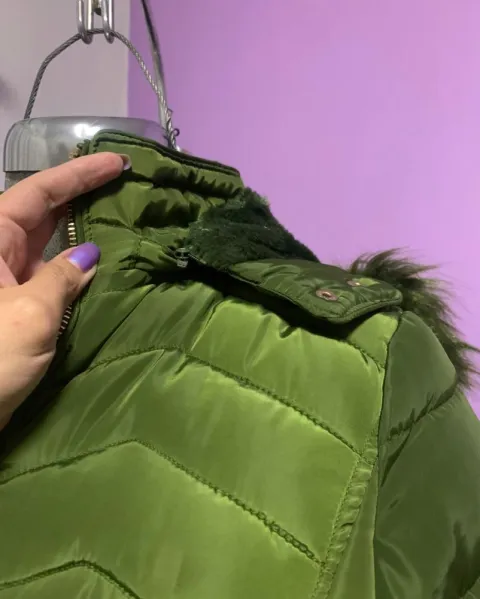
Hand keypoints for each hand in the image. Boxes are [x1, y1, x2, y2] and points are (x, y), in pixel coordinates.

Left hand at [0, 152, 128, 430]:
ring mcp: (8, 280)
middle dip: (82, 194)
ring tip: (121, 215)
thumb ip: (63, 277)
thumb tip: (88, 255)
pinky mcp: (17, 305)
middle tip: (126, 184)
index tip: (117, 162)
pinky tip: (104, 262)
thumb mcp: (31, 313)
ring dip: (82, 229)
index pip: (37, 193)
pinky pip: (50, 274)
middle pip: (42, 211)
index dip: (78, 175)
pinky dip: (76, 266)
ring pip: (48, 243)